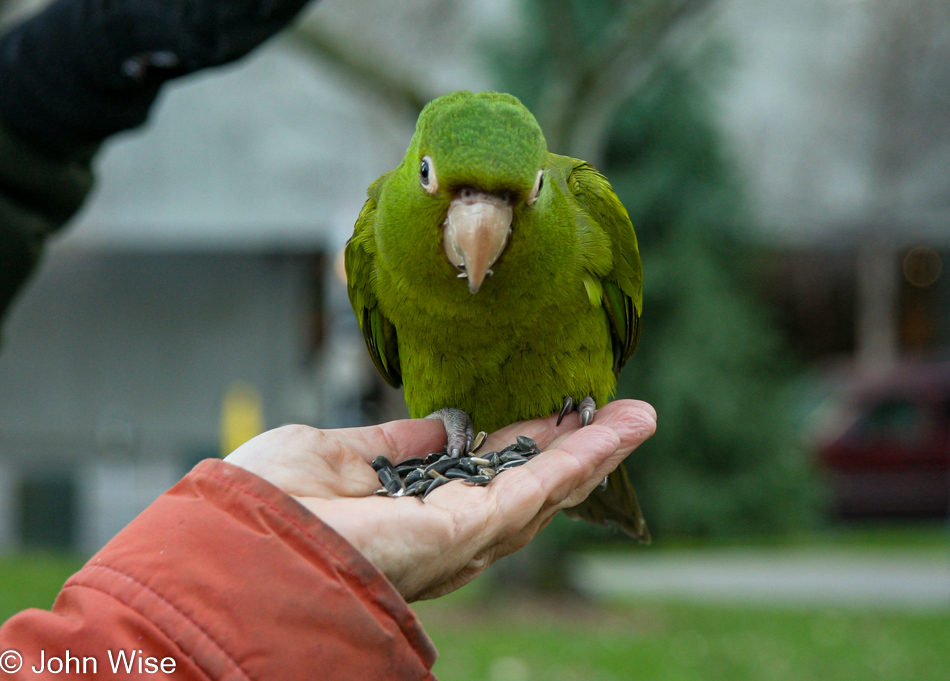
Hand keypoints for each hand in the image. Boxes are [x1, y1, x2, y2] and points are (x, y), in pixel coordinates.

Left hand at [225, 399, 655, 600]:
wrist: (238, 542)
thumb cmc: (266, 505)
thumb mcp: (337, 455)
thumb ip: (394, 446)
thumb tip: (440, 427)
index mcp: (408, 511)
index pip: (479, 476)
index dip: (518, 443)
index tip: (548, 414)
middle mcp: (441, 531)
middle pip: (524, 487)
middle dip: (570, 449)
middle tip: (613, 412)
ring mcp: (460, 536)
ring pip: (545, 490)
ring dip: (594, 451)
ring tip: (636, 416)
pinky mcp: (470, 532)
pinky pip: (540, 489)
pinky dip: (584, 457)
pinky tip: (619, 428)